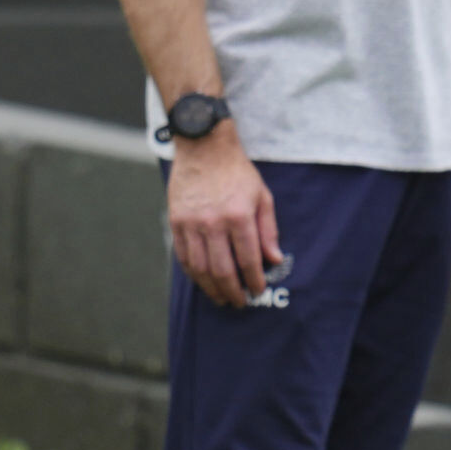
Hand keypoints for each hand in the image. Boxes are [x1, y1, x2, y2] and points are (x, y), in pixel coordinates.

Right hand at [167, 130, 280, 306]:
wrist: (204, 147)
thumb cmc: (237, 171)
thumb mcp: (262, 196)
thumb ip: (268, 230)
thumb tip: (274, 259)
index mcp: (239, 216)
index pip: (248, 259)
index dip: (254, 280)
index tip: (258, 290)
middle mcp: (213, 223)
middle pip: (222, 270)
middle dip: (232, 291)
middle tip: (239, 303)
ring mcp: (191, 223)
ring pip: (200, 268)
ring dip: (211, 288)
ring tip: (221, 298)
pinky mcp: (176, 222)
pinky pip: (183, 256)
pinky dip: (193, 273)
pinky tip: (202, 281)